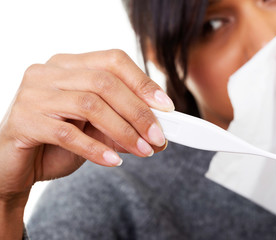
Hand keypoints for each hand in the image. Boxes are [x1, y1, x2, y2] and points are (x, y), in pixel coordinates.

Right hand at [0, 49, 173, 203]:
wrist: (15, 165)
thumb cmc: (57, 142)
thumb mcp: (96, 129)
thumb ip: (122, 123)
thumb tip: (158, 131)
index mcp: (70, 65)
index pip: (114, 61)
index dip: (143, 83)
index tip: (167, 107)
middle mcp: (50, 72)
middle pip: (105, 82)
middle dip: (138, 112)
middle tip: (158, 137)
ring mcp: (33, 94)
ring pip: (89, 104)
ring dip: (123, 131)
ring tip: (143, 150)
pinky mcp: (23, 121)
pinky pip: (67, 134)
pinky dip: (95, 149)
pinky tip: (113, 161)